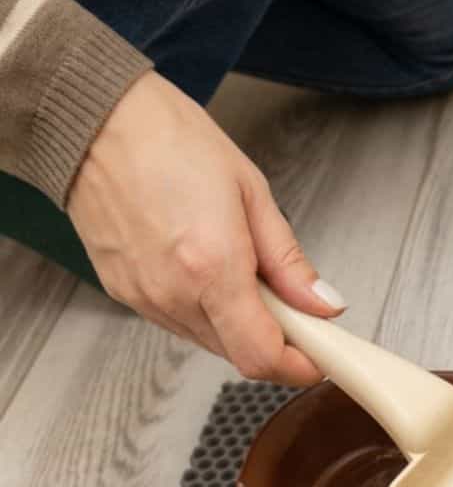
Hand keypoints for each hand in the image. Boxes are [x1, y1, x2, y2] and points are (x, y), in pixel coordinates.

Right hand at [66, 71, 343, 385]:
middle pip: (239, 355)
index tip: (322, 353)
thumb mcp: (252, 193)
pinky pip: (179, 322)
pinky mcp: (123, 292)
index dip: (300, 365)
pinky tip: (210, 271)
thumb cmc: (169, 141)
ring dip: (240, 326)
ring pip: (210, 342)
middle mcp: (172, 292)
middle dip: (276, 341)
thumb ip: (289, 261)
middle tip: (295, 306)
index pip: (261, 356)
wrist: (94, 120)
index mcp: (211, 268)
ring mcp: (143, 297)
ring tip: (247, 274)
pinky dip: (207, 312)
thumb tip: (323, 303)